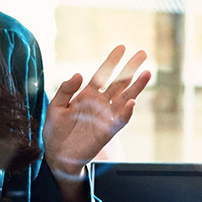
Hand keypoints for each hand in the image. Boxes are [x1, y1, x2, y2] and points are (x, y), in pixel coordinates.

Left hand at [43, 45, 150, 179]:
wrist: (56, 154)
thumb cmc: (55, 130)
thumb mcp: (55, 106)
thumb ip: (66, 90)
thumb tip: (79, 74)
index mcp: (87, 94)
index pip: (103, 74)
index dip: (112, 61)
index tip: (122, 47)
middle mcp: (100, 103)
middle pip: (119, 83)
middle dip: (131, 68)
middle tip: (143, 54)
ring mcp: (105, 117)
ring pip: (125, 98)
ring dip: (136, 87)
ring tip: (147, 73)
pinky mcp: (107, 131)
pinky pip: (120, 121)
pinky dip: (127, 113)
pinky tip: (133, 103)